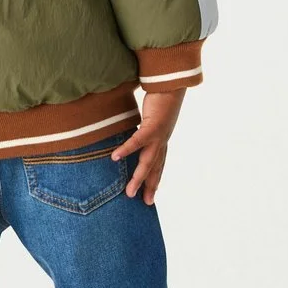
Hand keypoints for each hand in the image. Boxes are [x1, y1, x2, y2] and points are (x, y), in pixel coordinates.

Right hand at [110, 89, 186, 204]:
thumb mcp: (151, 116)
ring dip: (139, 178)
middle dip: (149, 186)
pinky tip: (115, 158)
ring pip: (148, 161)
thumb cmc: (161, 97)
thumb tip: (133, 129)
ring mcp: (159, 135)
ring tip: (129, 192)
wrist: (172, 84)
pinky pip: (137, 141)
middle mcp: (162, 141)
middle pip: (155, 168)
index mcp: (161, 140)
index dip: (154, 180)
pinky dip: (127, 150)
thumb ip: (143, 126)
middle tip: (145, 203)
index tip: (150, 196)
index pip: (158, 165)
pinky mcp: (153, 126)